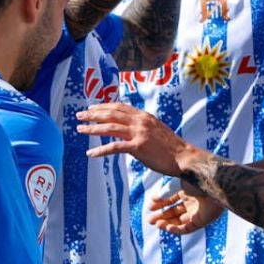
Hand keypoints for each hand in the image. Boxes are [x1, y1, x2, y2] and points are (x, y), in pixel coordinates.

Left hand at [77, 103, 192, 175]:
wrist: (184, 157)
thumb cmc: (170, 147)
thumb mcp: (156, 130)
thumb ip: (142, 126)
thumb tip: (129, 128)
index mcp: (144, 116)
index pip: (119, 107)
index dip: (103, 106)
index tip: (91, 108)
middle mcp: (140, 121)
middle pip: (111, 114)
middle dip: (93, 114)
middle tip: (79, 115)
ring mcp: (139, 134)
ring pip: (110, 128)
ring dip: (92, 128)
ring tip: (80, 130)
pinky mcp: (138, 147)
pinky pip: (114, 147)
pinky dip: (101, 150)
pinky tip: (91, 153)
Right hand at [148, 186, 223, 235]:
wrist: (215, 184)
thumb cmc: (199, 180)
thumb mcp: (178, 184)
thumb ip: (166, 193)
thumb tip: (154, 200)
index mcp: (187, 190)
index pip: (171, 199)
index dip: (160, 203)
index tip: (149, 207)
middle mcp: (192, 202)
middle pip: (174, 212)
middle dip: (162, 216)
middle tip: (150, 220)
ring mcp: (197, 212)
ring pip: (180, 221)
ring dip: (167, 224)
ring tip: (157, 224)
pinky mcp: (202, 221)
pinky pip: (188, 228)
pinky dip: (177, 229)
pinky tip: (167, 227)